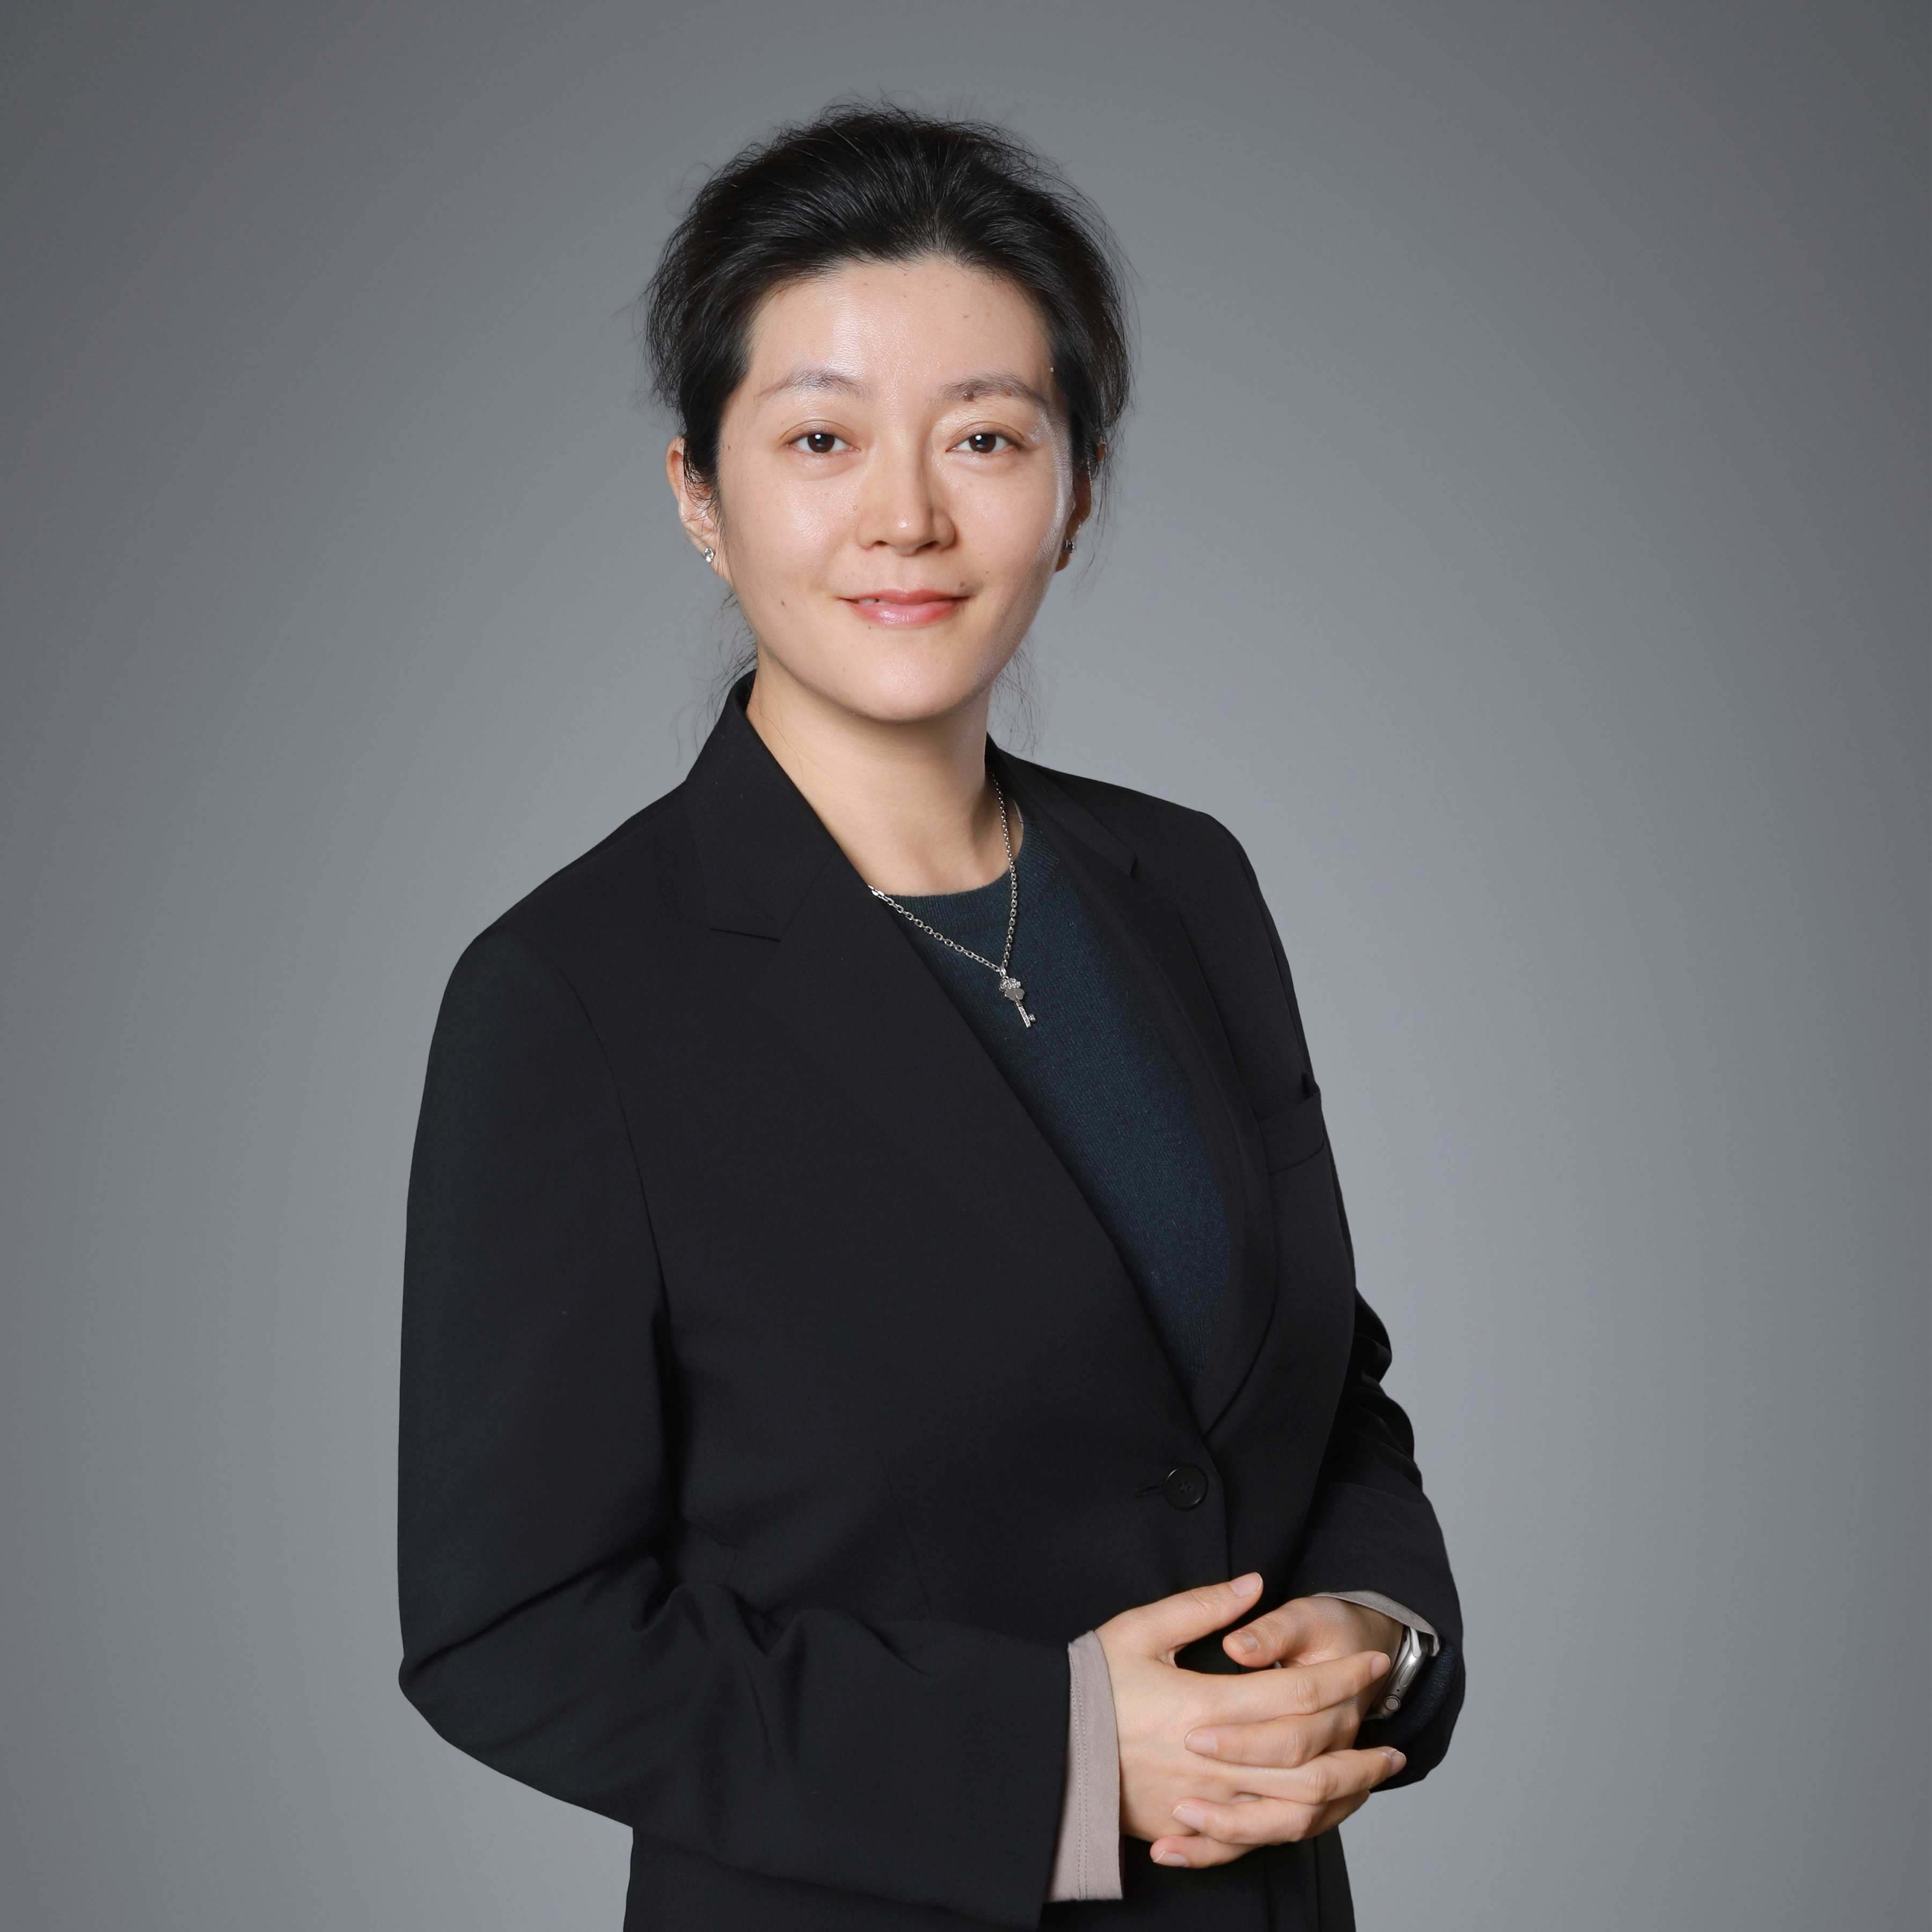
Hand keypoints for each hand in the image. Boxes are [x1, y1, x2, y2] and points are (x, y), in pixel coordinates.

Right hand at [1095, 1577, 1402, 1870]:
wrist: (1045, 1749)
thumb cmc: (1089, 1685)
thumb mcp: (1139, 1630)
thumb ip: (1201, 1607)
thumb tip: (1252, 1585)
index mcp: (1202, 1707)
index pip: (1296, 1695)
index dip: (1342, 1677)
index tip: (1372, 1663)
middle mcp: (1210, 1763)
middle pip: (1308, 1762)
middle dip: (1358, 1749)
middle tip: (1393, 1741)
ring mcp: (1200, 1804)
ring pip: (1292, 1810)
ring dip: (1342, 1795)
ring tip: (1372, 1780)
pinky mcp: (1186, 1830)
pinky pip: (1255, 1841)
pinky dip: (1296, 1830)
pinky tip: (1318, 1816)